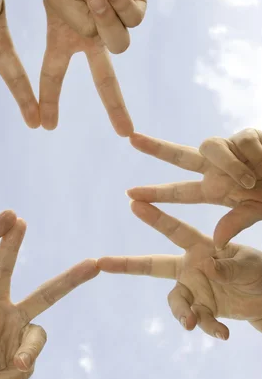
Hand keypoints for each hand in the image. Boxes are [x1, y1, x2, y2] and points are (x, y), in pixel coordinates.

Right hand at [40, 0, 145, 134]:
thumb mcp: (57, 1)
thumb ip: (77, 27)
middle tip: (125, 132)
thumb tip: (102, 41)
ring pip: (119, 45)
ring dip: (105, 21)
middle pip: (105, 79)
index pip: (54, 74)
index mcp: (65, 36)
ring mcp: (114, 23)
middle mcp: (91, 35)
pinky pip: (132, 21)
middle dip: (115, 106)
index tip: (44, 125)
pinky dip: (119, 4)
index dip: (48, 100)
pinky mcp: (135, 7)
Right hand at [99, 201, 261, 338]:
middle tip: (102, 262)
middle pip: (153, 265)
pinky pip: (198, 320)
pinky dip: (209, 328)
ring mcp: (194, 290)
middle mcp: (190, 266)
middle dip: (127, 263)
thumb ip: (229, 267)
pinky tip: (223, 334)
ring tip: (190, 323)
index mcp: (201, 246)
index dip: (154, 217)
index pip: (175, 231)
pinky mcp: (202, 310)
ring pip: (176, 302)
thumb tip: (208, 269)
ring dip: (182, 313)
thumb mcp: (249, 265)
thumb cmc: (256, 270)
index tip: (133, 202)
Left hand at [128, 130, 261, 248]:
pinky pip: (242, 140)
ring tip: (250, 180)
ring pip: (210, 146)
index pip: (179, 192)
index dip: (155, 194)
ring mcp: (231, 151)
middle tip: (131, 139)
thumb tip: (216, 242)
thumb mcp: (257, 212)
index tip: (129, 196)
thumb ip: (236, 223)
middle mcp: (217, 169)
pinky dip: (253, 154)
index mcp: (215, 190)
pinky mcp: (247, 135)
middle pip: (180, 156)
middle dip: (156, 148)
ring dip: (228, 164)